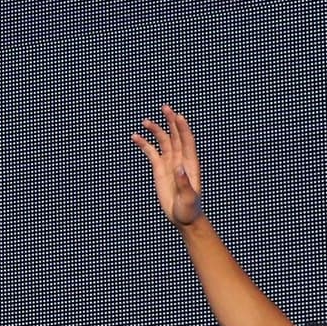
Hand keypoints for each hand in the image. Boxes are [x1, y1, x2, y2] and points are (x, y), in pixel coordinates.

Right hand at [130, 105, 205, 227]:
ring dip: (155, 130)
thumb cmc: (189, 209)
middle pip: (176, 135)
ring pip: (162, 141)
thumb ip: (184, 183)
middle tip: (165, 107)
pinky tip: (135, 137)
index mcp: (190, 164)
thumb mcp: (189, 198)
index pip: (187, 141)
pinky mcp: (159, 169)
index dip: (183, 128)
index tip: (178, 116)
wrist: (182, 218)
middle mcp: (180, 159)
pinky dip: (144, 144)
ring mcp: (169, 163)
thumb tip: (178, 168)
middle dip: (171, 121)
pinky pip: (151, 153)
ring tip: (145, 121)